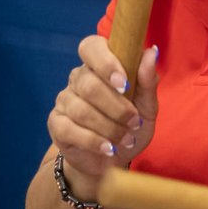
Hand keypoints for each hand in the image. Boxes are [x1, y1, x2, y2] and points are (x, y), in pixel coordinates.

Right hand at [46, 36, 159, 193]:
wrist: (113, 162)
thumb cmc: (130, 126)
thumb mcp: (147, 106)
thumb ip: (148, 80)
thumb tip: (151, 51)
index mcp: (99, 65)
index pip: (92, 47)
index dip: (106, 63)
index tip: (125, 84)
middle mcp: (78, 78)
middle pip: (89, 84)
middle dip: (116, 107)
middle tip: (134, 122)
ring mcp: (64, 100)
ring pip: (81, 109)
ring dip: (109, 127)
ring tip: (125, 139)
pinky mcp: (56, 124)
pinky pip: (70, 129)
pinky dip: (93, 141)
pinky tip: (108, 148)